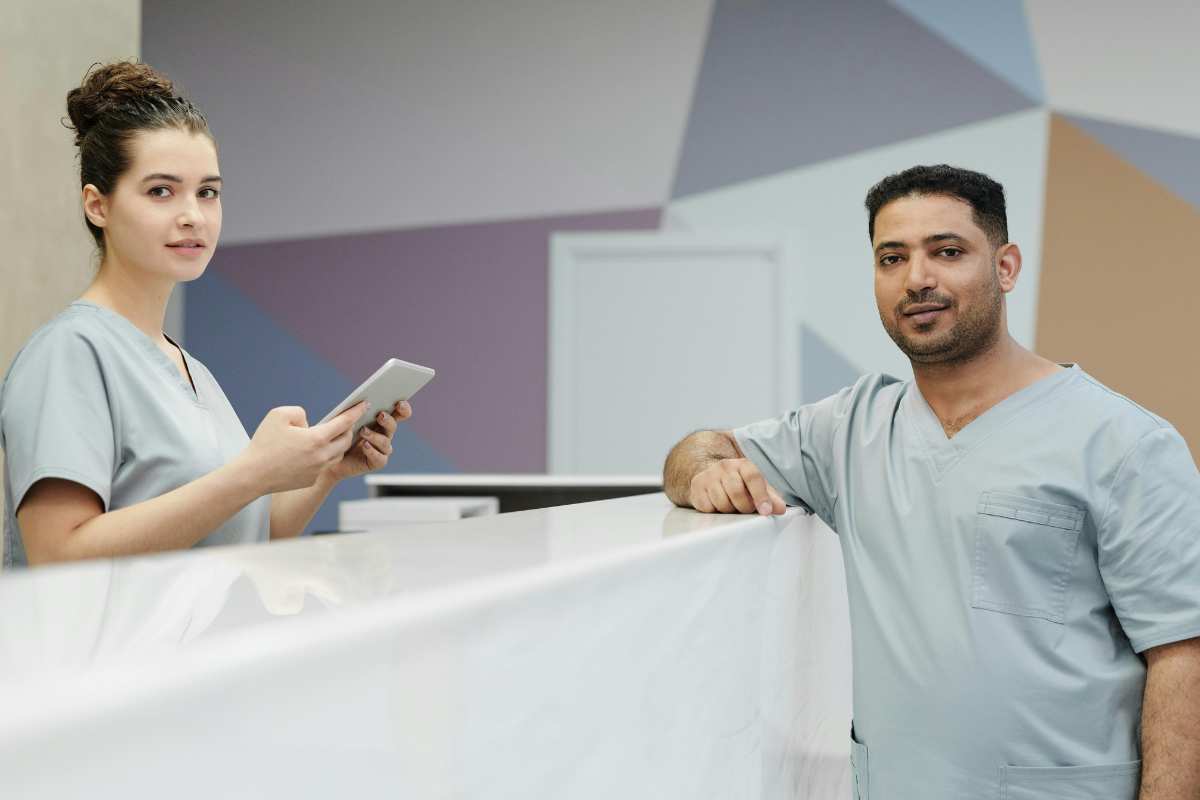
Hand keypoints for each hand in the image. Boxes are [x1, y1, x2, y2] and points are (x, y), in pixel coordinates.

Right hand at [241, 402, 367, 493]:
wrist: (252, 476)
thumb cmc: (263, 444)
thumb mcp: (279, 415)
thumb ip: (299, 412)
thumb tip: (309, 423)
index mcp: (316, 439)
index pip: (344, 422)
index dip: (355, 412)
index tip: (364, 404)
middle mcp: (322, 456)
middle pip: (345, 439)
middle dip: (348, 428)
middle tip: (346, 420)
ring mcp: (318, 470)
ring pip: (337, 454)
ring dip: (338, 443)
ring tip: (333, 434)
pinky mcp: (311, 479)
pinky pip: (324, 465)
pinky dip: (324, 456)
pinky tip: (316, 450)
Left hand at [322, 400, 412, 482]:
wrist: (331, 458)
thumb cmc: (339, 435)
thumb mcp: (346, 420)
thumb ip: (356, 411)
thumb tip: (364, 402)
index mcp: (381, 420)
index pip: (399, 413)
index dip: (403, 408)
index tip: (400, 403)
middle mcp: (384, 434)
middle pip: (393, 426)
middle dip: (388, 420)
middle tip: (380, 415)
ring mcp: (382, 449)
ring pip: (385, 442)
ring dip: (375, 436)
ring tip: (363, 431)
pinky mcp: (377, 462)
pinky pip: (379, 457)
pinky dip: (372, 451)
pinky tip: (365, 446)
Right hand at [689, 458, 785, 514]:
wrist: (710, 475)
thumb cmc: (738, 483)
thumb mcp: (756, 487)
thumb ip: (770, 497)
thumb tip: (780, 509)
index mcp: (742, 465)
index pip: (753, 477)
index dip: (761, 496)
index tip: (765, 511)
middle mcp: (724, 467)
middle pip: (737, 492)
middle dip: (744, 507)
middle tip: (746, 509)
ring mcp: (708, 477)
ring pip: (722, 503)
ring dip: (729, 510)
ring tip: (732, 506)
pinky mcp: (697, 488)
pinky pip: (708, 507)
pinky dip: (715, 511)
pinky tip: (718, 505)